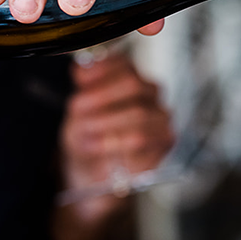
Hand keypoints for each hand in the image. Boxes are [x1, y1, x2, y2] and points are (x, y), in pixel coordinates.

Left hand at [59, 49, 174, 217]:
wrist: (93, 176)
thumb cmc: (87, 141)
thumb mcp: (75, 115)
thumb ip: (82, 91)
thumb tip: (81, 70)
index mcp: (128, 78)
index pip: (123, 63)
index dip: (101, 70)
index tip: (79, 80)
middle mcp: (149, 94)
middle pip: (132, 84)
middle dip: (101, 98)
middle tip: (79, 111)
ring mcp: (160, 117)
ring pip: (139, 113)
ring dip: (106, 124)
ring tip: (86, 134)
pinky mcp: (165, 142)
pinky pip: (147, 140)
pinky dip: (118, 144)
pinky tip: (101, 147)